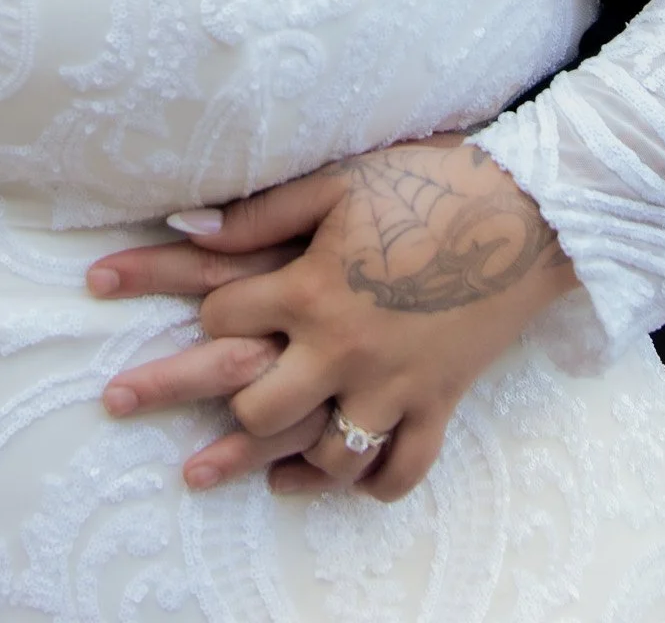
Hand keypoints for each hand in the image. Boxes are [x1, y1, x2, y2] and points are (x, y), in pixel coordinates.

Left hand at [93, 141, 575, 501]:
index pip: (224, 313)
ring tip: (225, 469)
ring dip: (279, 461)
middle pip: (256, 403)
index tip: (181, 299)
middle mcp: (344, 349)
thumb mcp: (338, 182)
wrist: (530, 211)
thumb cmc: (430, 182)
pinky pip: (398, 470)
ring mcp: (393, 385)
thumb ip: (261, 214)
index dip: (195, 303)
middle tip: (133, 402)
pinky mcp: (438, 403)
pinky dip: (366, 483)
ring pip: (323, 453)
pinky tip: (333, 479)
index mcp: (313, 288)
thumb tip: (187, 224)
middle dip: (205, 402)